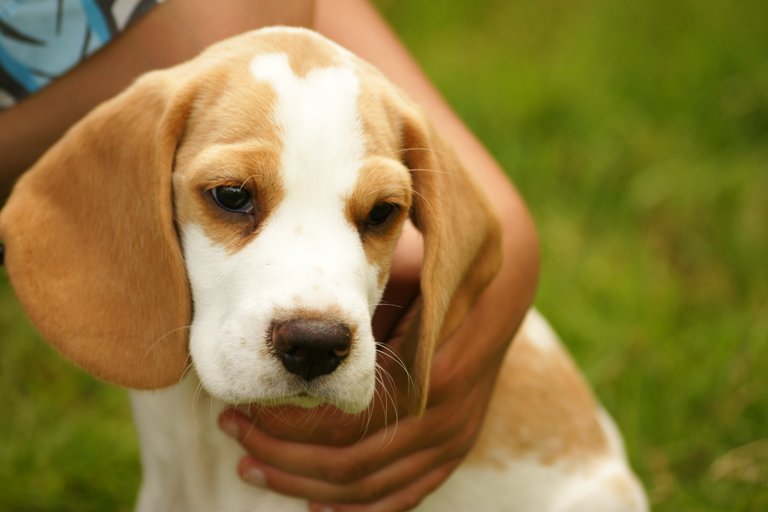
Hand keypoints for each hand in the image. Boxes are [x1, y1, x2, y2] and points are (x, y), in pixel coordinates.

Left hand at [218, 211, 535, 510]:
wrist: (499, 290)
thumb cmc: (437, 279)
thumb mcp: (396, 284)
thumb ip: (354, 313)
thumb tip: (281, 337)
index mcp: (428, 377)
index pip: (339, 424)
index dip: (283, 426)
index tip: (239, 408)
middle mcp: (443, 419)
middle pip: (347, 464)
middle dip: (281, 456)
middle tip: (234, 433)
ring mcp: (453, 440)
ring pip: (368, 488)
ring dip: (305, 484)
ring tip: (254, 467)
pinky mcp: (455, 450)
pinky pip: (404, 497)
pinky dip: (359, 508)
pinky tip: (316, 505)